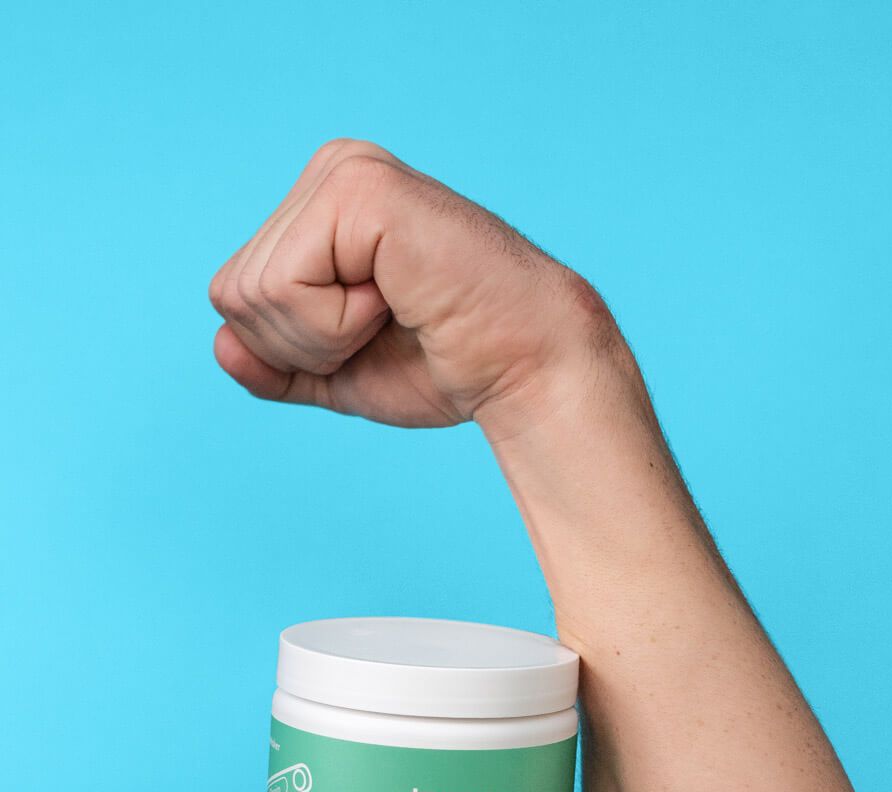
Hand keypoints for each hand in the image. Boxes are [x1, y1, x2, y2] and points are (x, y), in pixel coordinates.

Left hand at [209, 139, 609, 433]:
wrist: (524, 369)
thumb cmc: (451, 366)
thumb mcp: (341, 372)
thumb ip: (279, 362)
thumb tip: (220, 346)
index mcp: (322, 207)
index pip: (236, 294)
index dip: (294, 348)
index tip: (377, 333)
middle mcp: (329, 173)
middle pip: (233, 293)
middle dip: (303, 345)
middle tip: (387, 328)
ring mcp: (345, 173)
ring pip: (252, 293)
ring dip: (323, 337)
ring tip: (396, 313)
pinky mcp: (361, 191)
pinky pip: (285, 287)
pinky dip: (336, 326)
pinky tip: (398, 302)